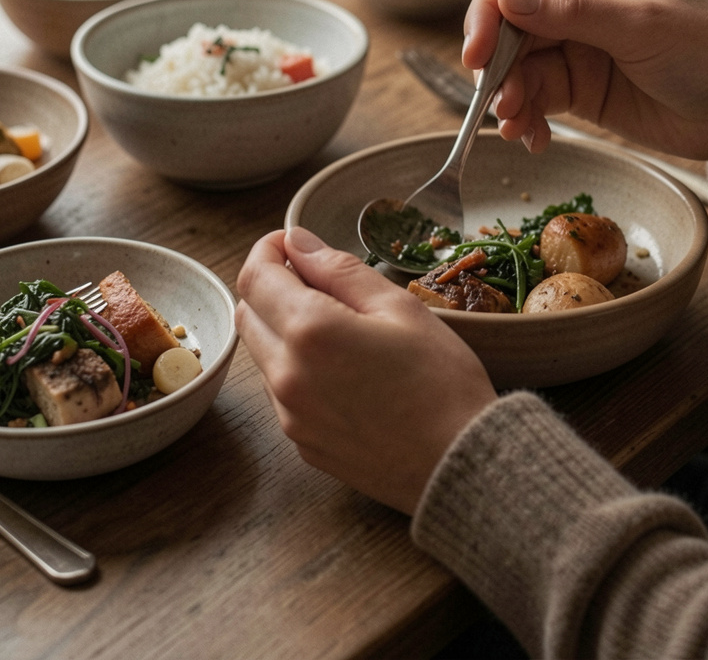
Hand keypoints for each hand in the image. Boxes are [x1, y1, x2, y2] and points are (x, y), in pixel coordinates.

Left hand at [235, 227, 497, 514]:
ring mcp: (289, 413)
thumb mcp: (399, 307)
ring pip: (262, 352)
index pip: (255, 277)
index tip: (290, 243)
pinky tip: (342, 367)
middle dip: (271, 286)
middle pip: (248, 313)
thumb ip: (340, 270)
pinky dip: (295, 365)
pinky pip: (280, 389)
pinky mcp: (300, 441)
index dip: (268, 250)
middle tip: (315, 278)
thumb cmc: (441, 380)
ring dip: (281, 327)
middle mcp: (286, 374)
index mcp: (310, 331)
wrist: (459, 464)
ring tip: (337, 325)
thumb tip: (297, 242)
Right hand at [462, 0, 707, 166]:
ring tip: (517, 126)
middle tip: (498, 101)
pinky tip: (532, 138)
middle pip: (509, 24)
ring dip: (508, 96)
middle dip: (496, 64)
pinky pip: (534, 98)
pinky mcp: (577, 87)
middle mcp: (575, 1)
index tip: (477, 52)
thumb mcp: (642, 28)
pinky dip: (525, 118)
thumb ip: (572, 12)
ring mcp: (575, 46)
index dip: (490, 9)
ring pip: (516, 66)